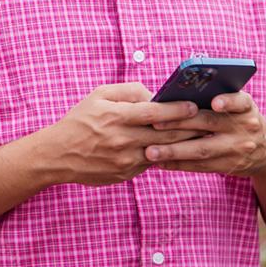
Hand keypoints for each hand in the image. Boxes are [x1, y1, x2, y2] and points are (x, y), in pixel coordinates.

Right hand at [45, 82, 206, 186]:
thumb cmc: (80, 120)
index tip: (195, 106)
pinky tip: (177, 150)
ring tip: (200, 137)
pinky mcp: (125, 174)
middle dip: (189, 128)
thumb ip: (128, 91)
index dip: (177, 110)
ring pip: (162, 152)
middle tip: (208, 122)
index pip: (154, 113)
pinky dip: (164, 155)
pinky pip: (150, 163)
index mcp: (117, 117)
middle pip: (165, 135)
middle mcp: (123, 140)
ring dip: (182, 145)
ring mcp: (125, 160)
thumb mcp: (99, 96)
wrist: (57, 155)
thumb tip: (154, 95)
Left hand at [144, 91, 265, 176]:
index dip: (228, 101)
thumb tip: (177, 96)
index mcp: (245, 107)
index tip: (214, 103)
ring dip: (174, 151)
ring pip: (202, 149)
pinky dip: (179, 164)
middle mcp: (243, 127)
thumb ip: (217, 97)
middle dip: (180, 123)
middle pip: (210, 123)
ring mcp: (236, 149)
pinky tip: (160, 162)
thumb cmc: (240, 119)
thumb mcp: (239, 106)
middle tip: (155, 125)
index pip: (240, 101)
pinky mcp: (229, 166)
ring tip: (151, 152)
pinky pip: (201, 166)